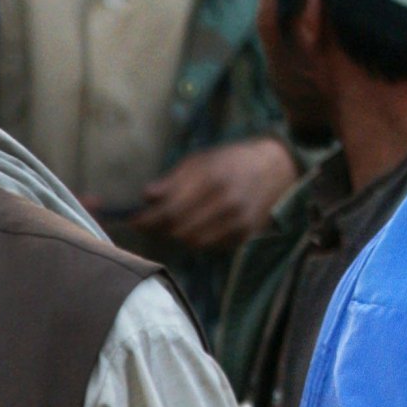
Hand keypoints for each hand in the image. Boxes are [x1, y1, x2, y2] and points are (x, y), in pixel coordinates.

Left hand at [129, 136, 298, 249]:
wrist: (276, 168)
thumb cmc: (231, 160)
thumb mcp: (201, 159)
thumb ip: (174, 179)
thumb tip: (146, 196)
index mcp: (211, 179)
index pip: (168, 210)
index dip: (146, 219)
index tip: (131, 220)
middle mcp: (225, 203)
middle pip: (178, 230)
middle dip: (158, 229)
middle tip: (149, 222)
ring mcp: (237, 222)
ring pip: (193, 242)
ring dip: (178, 236)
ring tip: (174, 224)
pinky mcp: (246, 235)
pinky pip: (212, 247)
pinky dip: (199, 240)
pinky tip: (198, 226)